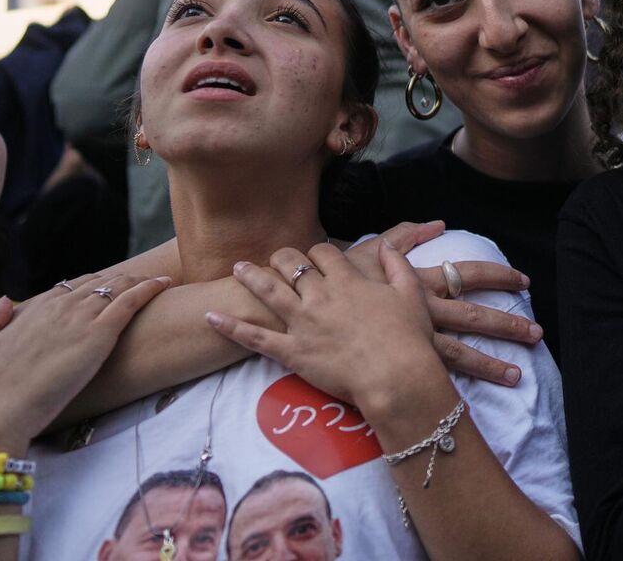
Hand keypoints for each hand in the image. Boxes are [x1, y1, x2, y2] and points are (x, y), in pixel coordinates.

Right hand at [0, 271, 170, 450]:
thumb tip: (6, 301)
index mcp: (33, 310)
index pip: (69, 287)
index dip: (89, 286)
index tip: (105, 287)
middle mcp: (58, 307)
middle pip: (97, 284)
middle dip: (119, 281)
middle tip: (139, 283)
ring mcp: (80, 318)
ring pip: (117, 287)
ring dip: (138, 282)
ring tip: (157, 282)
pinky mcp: (99, 334)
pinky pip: (131, 301)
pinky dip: (149, 288)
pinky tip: (164, 284)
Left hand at [208, 242, 439, 410]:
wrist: (396, 376)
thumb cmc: (408, 337)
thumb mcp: (411, 294)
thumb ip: (397, 266)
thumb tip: (386, 246)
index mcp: (347, 281)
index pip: (324, 254)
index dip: (317, 252)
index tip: (315, 256)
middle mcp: (320, 296)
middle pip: (291, 266)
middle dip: (281, 258)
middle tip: (273, 258)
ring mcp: (302, 324)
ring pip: (268, 292)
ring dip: (251, 278)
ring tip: (237, 269)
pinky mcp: (291, 352)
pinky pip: (254, 337)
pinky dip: (230, 327)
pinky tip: (211, 317)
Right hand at [350, 222, 540, 386]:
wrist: (304, 309)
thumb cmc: (337, 280)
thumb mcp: (369, 252)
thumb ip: (404, 236)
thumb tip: (436, 224)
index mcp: (421, 283)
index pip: (470, 274)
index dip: (499, 276)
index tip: (525, 282)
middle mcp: (422, 312)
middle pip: (474, 319)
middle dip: (507, 325)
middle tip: (538, 334)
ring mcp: (410, 342)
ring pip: (458, 356)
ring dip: (489, 366)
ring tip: (518, 377)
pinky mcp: (395, 365)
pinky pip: (431, 380)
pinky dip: (449, 391)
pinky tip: (465, 402)